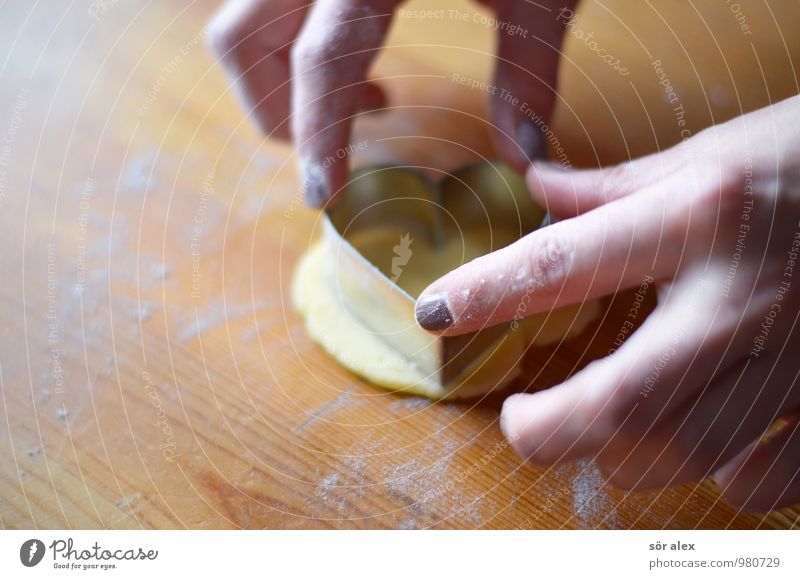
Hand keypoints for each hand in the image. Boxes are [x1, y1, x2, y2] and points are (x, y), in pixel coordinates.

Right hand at [207, 0, 575, 205]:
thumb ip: (528, 73)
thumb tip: (521, 158)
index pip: (322, 58)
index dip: (315, 133)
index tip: (320, 193)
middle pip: (245, 41)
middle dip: (276, 111)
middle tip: (336, 150)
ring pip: (243, 23)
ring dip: (280, 82)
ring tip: (366, 101)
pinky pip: (268, 8)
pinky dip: (293, 48)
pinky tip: (359, 59)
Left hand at [415, 95, 799, 511]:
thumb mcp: (711, 151)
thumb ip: (614, 184)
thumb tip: (535, 183)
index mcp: (700, 216)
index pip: (565, 262)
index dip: (487, 292)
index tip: (433, 313)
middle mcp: (744, 295)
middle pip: (622, 404)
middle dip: (549, 430)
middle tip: (519, 422)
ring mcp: (796, 358)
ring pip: (682, 453)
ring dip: (625, 451)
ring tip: (610, 425)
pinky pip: (758, 476)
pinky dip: (716, 471)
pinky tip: (708, 439)